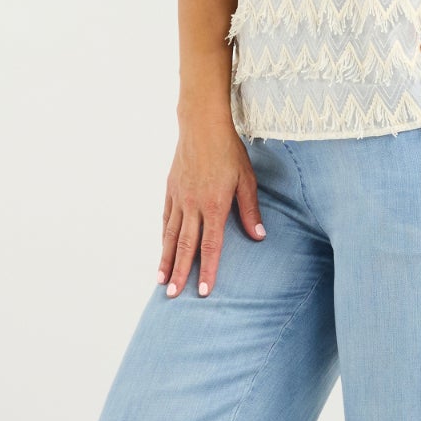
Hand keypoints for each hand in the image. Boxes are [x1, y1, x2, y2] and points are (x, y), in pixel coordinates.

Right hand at [159, 111, 263, 297]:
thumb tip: (258, 237)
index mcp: (214, 206)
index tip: (203, 291)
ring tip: (161, 281)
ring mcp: (179, 198)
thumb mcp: (246, 180)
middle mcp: (193, 206)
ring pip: (170, 235)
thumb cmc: (229, 151)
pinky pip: (166, 219)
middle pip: (185, 246)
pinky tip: (163, 249)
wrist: (202, 125)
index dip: (208, 270)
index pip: (210, 246)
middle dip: (180, 273)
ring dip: (166, 260)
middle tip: (172, 295)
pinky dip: (164, 237)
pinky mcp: (170, 190)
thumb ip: (250, 210)